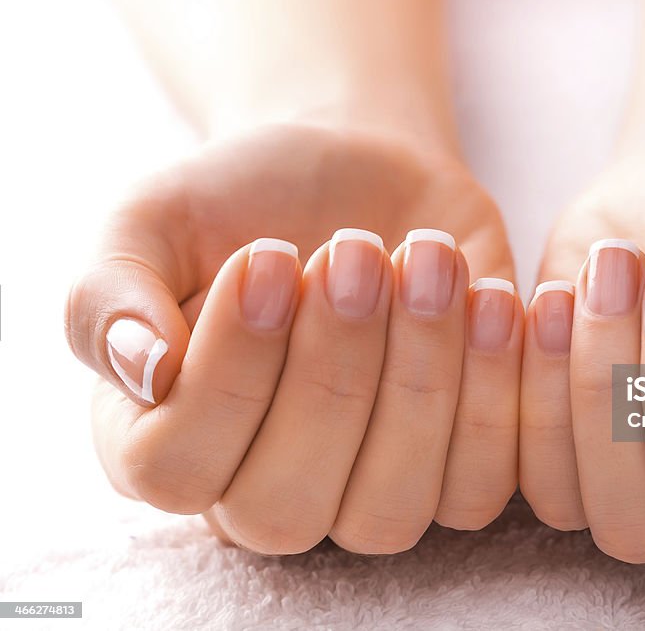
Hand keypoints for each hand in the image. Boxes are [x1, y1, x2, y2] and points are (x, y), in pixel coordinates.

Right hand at [66, 123, 521, 554]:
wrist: (355, 174)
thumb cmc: (246, 201)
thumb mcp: (154, 219)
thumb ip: (110, 292)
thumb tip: (145, 368)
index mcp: (167, 443)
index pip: (178, 467)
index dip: (229, 371)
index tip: (271, 256)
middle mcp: (263, 490)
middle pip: (288, 503)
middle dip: (332, 371)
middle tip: (353, 249)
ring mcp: (364, 493)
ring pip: (391, 509)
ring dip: (420, 379)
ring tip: (427, 259)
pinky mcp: (454, 468)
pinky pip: (480, 484)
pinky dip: (497, 391)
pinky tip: (490, 294)